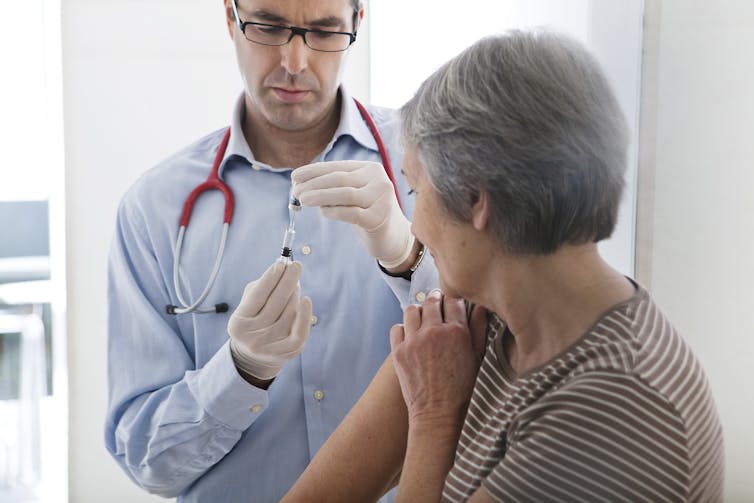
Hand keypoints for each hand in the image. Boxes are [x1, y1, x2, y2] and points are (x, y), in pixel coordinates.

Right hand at [227, 261, 312, 380]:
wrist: (255, 357)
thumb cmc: (254, 320)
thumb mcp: (248, 305)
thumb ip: (262, 287)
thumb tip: (282, 269)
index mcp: (239, 323)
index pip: (257, 296)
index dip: (270, 278)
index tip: (281, 263)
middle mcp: (253, 337)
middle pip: (275, 303)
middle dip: (287, 281)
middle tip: (296, 266)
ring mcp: (271, 347)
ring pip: (289, 313)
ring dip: (294, 294)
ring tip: (295, 284)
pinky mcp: (288, 352)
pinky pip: (300, 331)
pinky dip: (305, 315)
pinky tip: (306, 300)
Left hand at [292, 161, 413, 268]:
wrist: (393, 237)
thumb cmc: (366, 212)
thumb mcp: (353, 193)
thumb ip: (334, 186)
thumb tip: (301, 182)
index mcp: (371, 169)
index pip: (338, 167)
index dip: (315, 170)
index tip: (295, 176)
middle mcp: (380, 181)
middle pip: (340, 179)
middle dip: (314, 184)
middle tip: (296, 191)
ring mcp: (381, 200)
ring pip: (345, 194)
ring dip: (320, 196)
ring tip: (303, 200)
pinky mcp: (379, 219)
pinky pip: (351, 213)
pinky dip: (334, 212)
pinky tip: (322, 212)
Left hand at [389, 290, 487, 425]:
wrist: (439, 414)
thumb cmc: (463, 388)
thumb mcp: (478, 357)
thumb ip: (479, 328)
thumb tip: (479, 305)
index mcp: (457, 332)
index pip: (453, 300)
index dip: (454, 300)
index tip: (453, 304)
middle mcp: (433, 332)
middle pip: (431, 301)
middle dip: (436, 301)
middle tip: (439, 307)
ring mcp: (413, 342)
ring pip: (412, 310)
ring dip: (419, 312)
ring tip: (424, 320)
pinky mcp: (398, 352)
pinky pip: (397, 327)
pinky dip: (404, 329)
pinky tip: (412, 336)